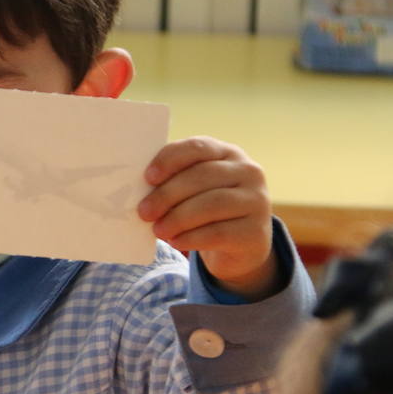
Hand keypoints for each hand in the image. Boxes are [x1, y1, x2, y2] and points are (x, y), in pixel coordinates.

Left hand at [137, 137, 277, 299]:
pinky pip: (219, 232)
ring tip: (158, 230)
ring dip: (178, 218)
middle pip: (202, 176)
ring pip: (211, 204)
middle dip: (167, 195)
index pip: (197, 147)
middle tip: (144, 212)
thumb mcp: (194, 190)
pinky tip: (176, 242)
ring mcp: (256, 201)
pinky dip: (191, 237)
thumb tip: (136, 189)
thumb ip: (174, 182)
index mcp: (227, 153)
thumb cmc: (207, 210)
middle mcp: (248, 172)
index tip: (148, 177)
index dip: (170, 160)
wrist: (241, 245)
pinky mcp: (255, 231)